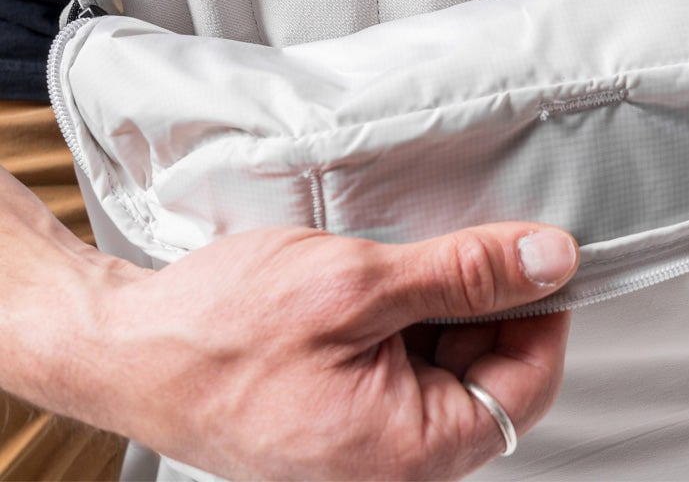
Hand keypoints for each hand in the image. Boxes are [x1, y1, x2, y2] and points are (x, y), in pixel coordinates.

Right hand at [84, 223, 578, 479]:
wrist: (129, 346)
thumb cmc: (219, 329)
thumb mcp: (356, 283)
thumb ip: (464, 273)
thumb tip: (549, 260)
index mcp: (409, 450)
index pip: (527, 384)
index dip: (542, 311)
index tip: (536, 255)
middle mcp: (395, 460)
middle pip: (491, 370)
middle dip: (487, 299)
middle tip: (458, 239)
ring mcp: (369, 438)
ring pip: (448, 360)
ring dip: (443, 301)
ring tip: (400, 257)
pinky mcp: (347, 411)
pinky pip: (406, 362)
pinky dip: (407, 313)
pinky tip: (380, 278)